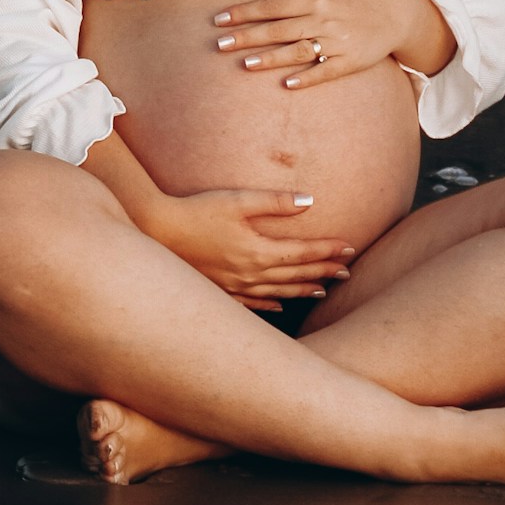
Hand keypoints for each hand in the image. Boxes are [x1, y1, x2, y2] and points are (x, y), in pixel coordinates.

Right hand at [145, 186, 356, 313]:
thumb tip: (309, 201)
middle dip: (323, 271)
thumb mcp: (237, 200)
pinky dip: (271, 303)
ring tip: (323, 289)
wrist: (157, 232)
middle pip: (295, 274)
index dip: (327, 250)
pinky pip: (253, 302)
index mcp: (258, 251)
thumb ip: (274, 202)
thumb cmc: (197, 211)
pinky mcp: (221, 291)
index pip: (302, 252)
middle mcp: (250, 274)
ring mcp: (235, 286)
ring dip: (303, 289)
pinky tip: (281, 304)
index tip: (348, 248)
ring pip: (278, 291)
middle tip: (346, 271)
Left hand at [213, 0, 440, 90]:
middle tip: (220, 45)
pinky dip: (307, 78)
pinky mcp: (351, 61)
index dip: (244, 12)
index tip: (219, 19)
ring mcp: (338, 41)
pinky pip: (326, 71)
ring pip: (298, 51)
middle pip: (279, 30)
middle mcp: (324, 19)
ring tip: (245, 65)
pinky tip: (287, 84)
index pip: (273, 6)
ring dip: (270, 58)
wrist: (397, 13)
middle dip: (248, 37)